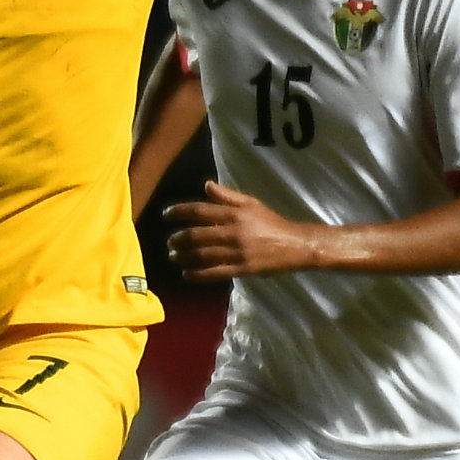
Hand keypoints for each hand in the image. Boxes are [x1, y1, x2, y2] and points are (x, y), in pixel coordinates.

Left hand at [164, 182, 316, 279]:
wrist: (294, 245)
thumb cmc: (271, 222)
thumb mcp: (251, 203)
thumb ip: (227, 196)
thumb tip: (206, 185)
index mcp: (234, 214)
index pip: (199, 211)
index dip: (178, 212)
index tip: (165, 215)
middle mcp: (232, 232)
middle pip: (196, 235)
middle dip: (178, 239)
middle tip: (169, 242)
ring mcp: (236, 252)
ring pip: (202, 255)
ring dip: (183, 257)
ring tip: (174, 256)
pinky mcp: (241, 269)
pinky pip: (214, 273)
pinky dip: (197, 275)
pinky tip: (186, 275)